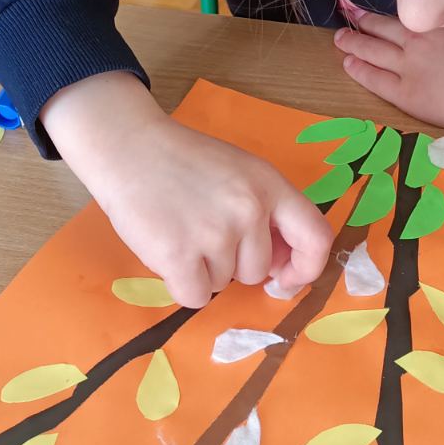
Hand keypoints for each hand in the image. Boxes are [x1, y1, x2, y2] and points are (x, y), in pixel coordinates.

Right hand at [41, 73, 331, 308]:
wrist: (128, 147)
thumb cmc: (182, 160)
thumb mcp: (239, 172)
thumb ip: (265, 210)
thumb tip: (281, 267)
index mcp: (269, 184)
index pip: (315, 238)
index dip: (306, 268)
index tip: (284, 277)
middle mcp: (249, 209)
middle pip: (257, 270)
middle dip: (232, 263)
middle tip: (202, 231)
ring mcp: (215, 233)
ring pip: (223, 285)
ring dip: (203, 270)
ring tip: (181, 231)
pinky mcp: (179, 256)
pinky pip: (195, 297)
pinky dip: (181, 284)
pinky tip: (168, 251)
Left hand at [334, 15, 443, 135]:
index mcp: (436, 21)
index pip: (403, 12)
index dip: (388, 9)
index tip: (377, 4)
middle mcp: (417, 39)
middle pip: (382, 27)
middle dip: (363, 20)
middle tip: (349, 13)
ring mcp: (408, 66)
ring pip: (372, 50)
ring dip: (353, 42)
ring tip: (340, 37)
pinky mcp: (406, 94)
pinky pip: (375, 79)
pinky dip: (359, 69)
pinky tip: (348, 63)